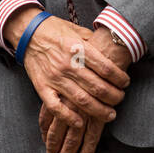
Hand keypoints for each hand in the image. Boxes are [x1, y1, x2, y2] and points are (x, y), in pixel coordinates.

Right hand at [5, 9, 128, 135]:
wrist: (28, 32)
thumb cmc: (55, 30)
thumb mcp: (77, 29)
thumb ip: (94, 41)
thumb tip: (113, 46)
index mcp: (79, 49)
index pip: (107, 69)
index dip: (120, 79)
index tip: (125, 83)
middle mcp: (68, 65)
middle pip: (98, 87)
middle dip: (114, 97)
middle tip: (120, 99)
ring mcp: (55, 78)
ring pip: (82, 100)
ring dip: (99, 111)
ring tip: (110, 114)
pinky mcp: (42, 87)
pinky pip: (56, 107)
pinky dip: (69, 118)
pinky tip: (81, 123)